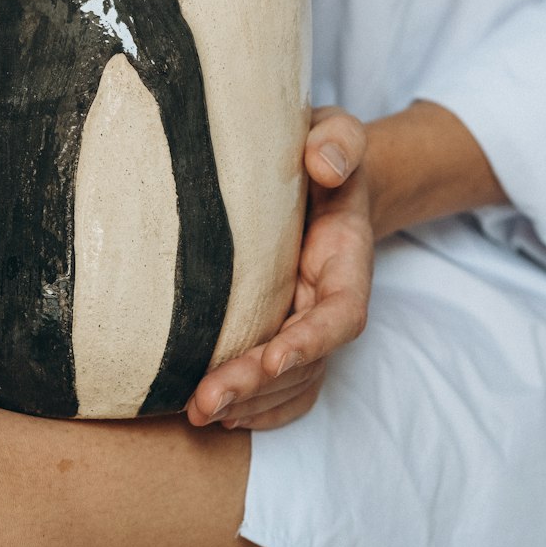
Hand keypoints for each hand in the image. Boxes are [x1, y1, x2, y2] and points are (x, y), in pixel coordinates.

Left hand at [186, 107, 372, 431]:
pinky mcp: (283, 328)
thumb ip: (338, 142)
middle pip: (308, 362)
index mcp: (347, 259)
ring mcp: (308, 320)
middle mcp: (330, 300)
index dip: (308, 343)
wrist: (320, 167)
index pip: (340, 315)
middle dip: (259, 387)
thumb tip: (322, 164)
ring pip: (291, 382)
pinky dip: (255, 407)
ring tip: (198, 413)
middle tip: (205, 402)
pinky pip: (281, 385)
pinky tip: (216, 415)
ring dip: (250, 404)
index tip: (269, 360)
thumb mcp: (336, 131)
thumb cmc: (323, 148)